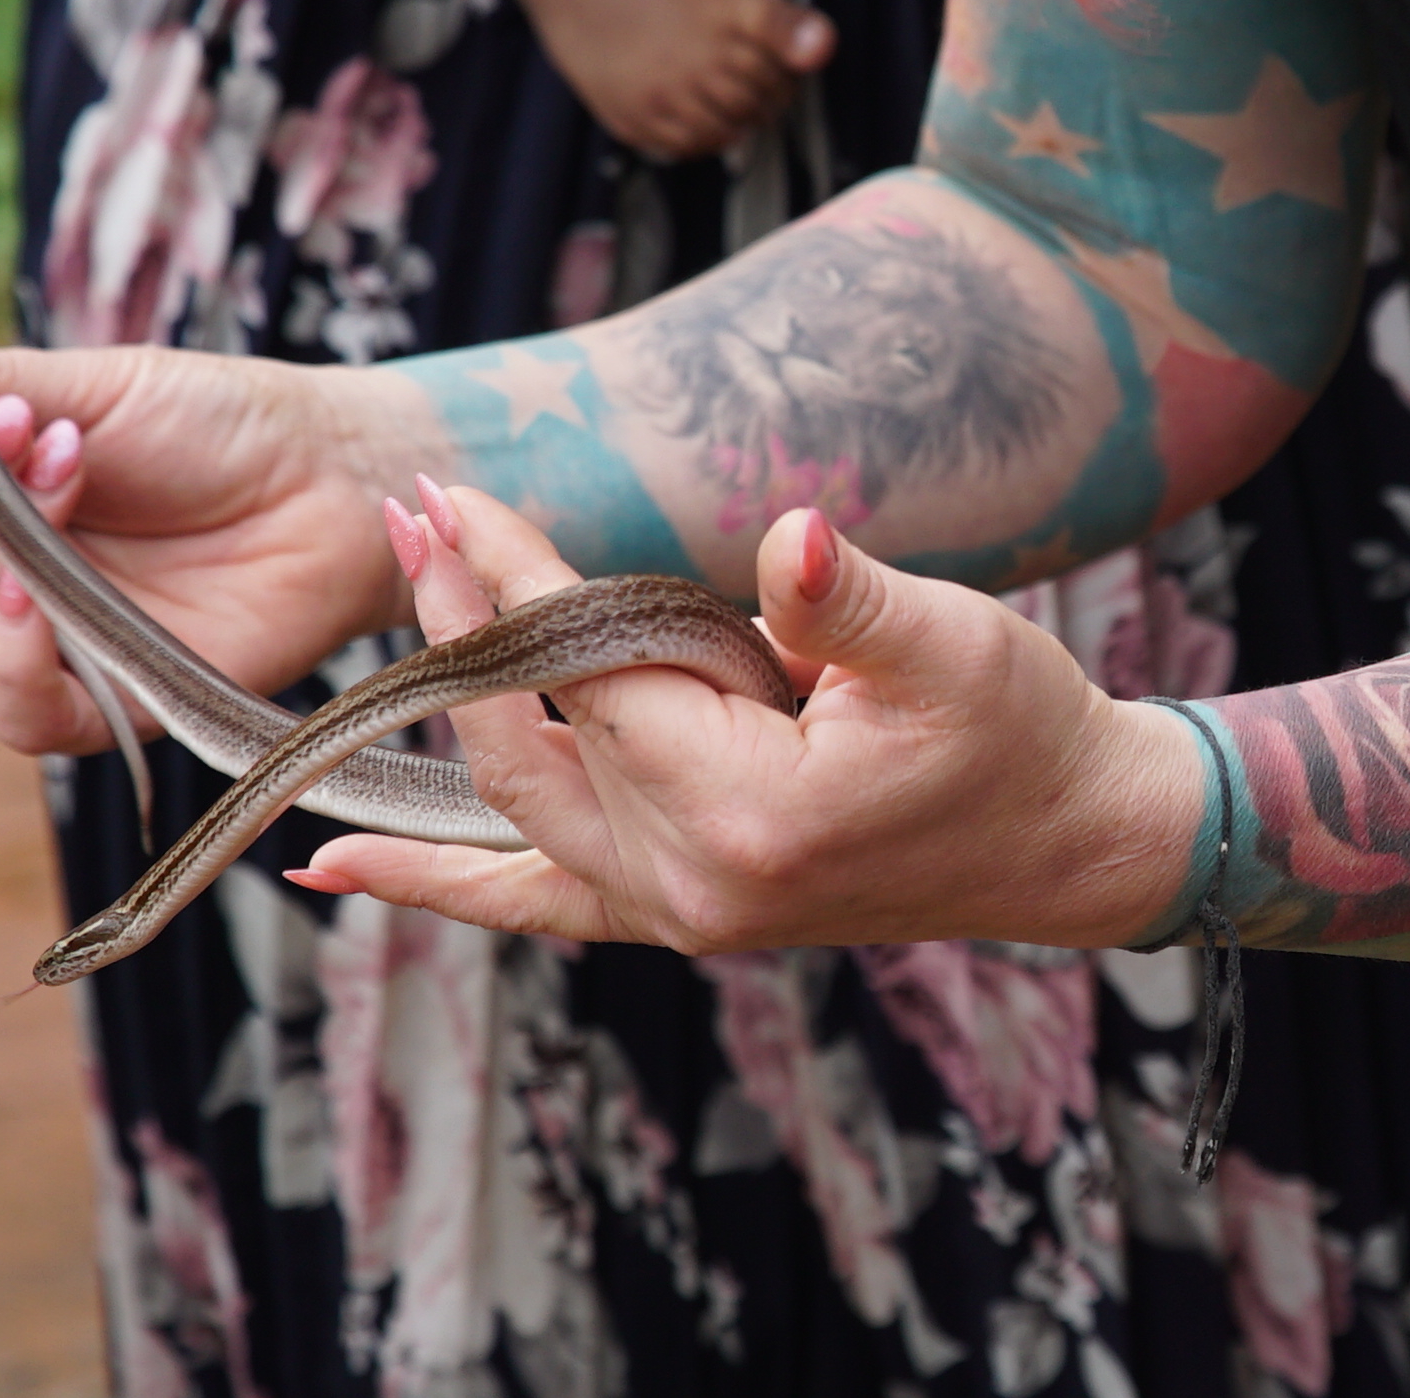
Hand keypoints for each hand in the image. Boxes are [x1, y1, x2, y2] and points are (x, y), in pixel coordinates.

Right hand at [0, 302, 434, 754]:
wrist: (331, 477)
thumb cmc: (220, 424)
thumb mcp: (94, 384)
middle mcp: (0, 569)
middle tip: (48, 436)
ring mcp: (56, 636)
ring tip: (77, 481)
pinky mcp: (116, 695)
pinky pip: (22, 717)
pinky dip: (13, 667)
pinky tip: (32, 606)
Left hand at [295, 493, 1202, 952]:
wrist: (1070, 843)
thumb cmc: (1021, 733)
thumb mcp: (954, 647)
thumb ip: (848, 599)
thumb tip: (791, 536)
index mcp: (752, 814)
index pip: (593, 675)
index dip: (518, 578)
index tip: (447, 495)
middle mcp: (693, 885)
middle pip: (532, 738)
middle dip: (466, 622)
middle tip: (412, 516)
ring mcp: (680, 914)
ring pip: (515, 810)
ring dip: (447, 712)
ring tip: (401, 606)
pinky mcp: (682, 915)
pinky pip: (534, 903)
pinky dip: (439, 886)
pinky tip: (338, 874)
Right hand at [523, 0, 833, 161]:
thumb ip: (778, 23)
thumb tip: (826, 48)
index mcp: (727, 18)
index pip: (785, 71)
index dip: (789, 77)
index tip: (780, 73)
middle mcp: (697, 59)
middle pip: (757, 104)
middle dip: (766, 102)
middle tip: (758, 92)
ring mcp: (661, 93)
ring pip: (725, 132)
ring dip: (736, 124)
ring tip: (726, 105)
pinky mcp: (631, 114)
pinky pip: (682, 148)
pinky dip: (699, 140)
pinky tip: (695, 118)